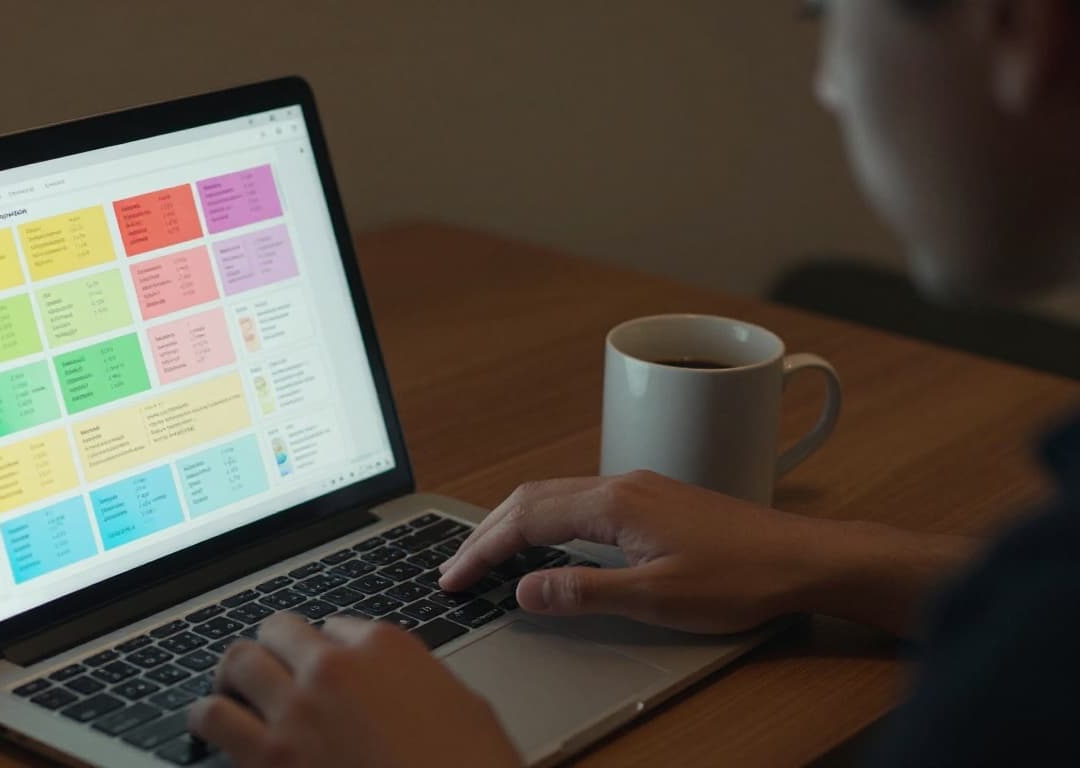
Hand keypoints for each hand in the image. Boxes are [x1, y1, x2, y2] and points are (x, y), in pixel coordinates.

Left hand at [188, 612, 521, 767]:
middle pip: (281, 630)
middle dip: (277, 651)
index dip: (332, 652)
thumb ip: (423, 682)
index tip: (330, 672)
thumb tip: (405, 685)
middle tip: (275, 674)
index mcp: (388, 647)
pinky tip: (213, 726)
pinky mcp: (268, 755)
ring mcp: (298, 708)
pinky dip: (207, 717)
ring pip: (239, 660)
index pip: (338, 627)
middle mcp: (336, 666)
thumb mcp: (466, 708)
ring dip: (236, 675)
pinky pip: (213, 716)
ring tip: (236, 692)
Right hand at [439, 471, 975, 635]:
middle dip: (487, 530)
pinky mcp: (655, 499)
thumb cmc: (740, 579)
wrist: (806, 559)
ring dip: (514, 522)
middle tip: (456, 567)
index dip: (482, 550)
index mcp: (614, 503)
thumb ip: (584, 592)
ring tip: (488, 554)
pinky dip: (546, 518)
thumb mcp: (657, 597)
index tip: (452, 577)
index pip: (525, 520)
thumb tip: (524, 589)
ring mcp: (640, 487)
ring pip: (555, 494)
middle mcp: (621, 484)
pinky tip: (548, 541)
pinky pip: (580, 499)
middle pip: (532, 497)